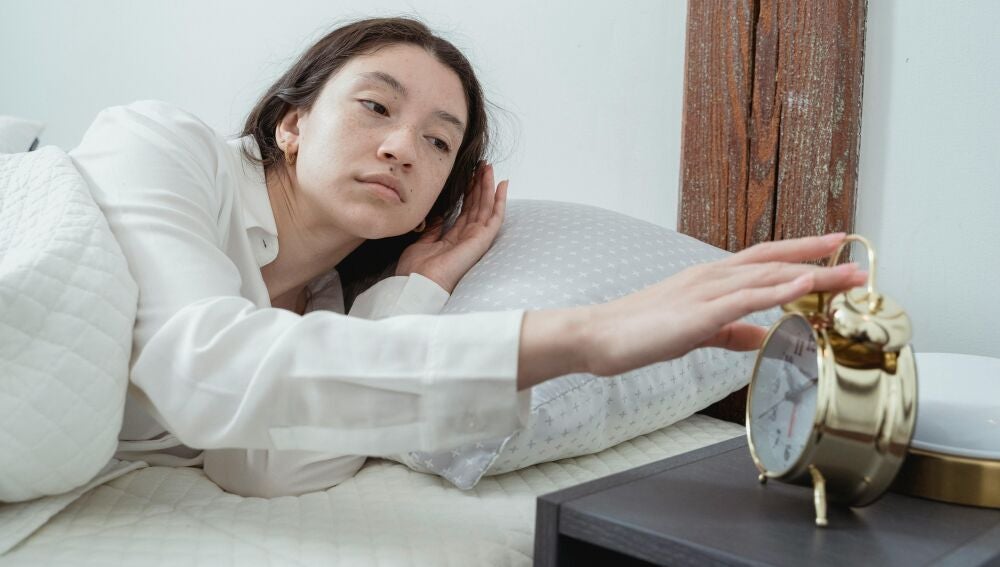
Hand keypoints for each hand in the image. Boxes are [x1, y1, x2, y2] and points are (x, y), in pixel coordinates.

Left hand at [395, 163, 507, 293]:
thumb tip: (439, 215)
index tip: (468, 175)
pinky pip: (495, 217)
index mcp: (453, 240)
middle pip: (477, 207)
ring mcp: (476, 239)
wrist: (418, 284)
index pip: (464, 212)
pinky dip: (500, 201)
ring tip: (488, 168)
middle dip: (479, 185)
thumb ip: (434, 229)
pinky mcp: (482, 240)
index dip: (467, 193)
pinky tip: (502, 184)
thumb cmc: (416, 270)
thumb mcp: (422, 243)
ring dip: (488, 186)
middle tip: (481, 165)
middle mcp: (467, 238)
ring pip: (486, 207)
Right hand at [581, 233, 867, 376]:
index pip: (764, 260)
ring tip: (847, 274)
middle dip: (820, 260)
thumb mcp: (694, 332)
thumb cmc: (638, 332)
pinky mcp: (697, 312)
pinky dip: (777, 289)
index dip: (801, 253)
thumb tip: (763, 335)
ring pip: (767, 275)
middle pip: (775, 262)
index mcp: (709, 279)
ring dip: (811, 273)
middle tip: (859, 262)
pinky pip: (744, 298)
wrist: (598, 335)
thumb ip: (730, 332)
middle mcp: (711, 276)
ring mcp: (705, 291)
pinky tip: (803, 284)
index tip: (834, 249)